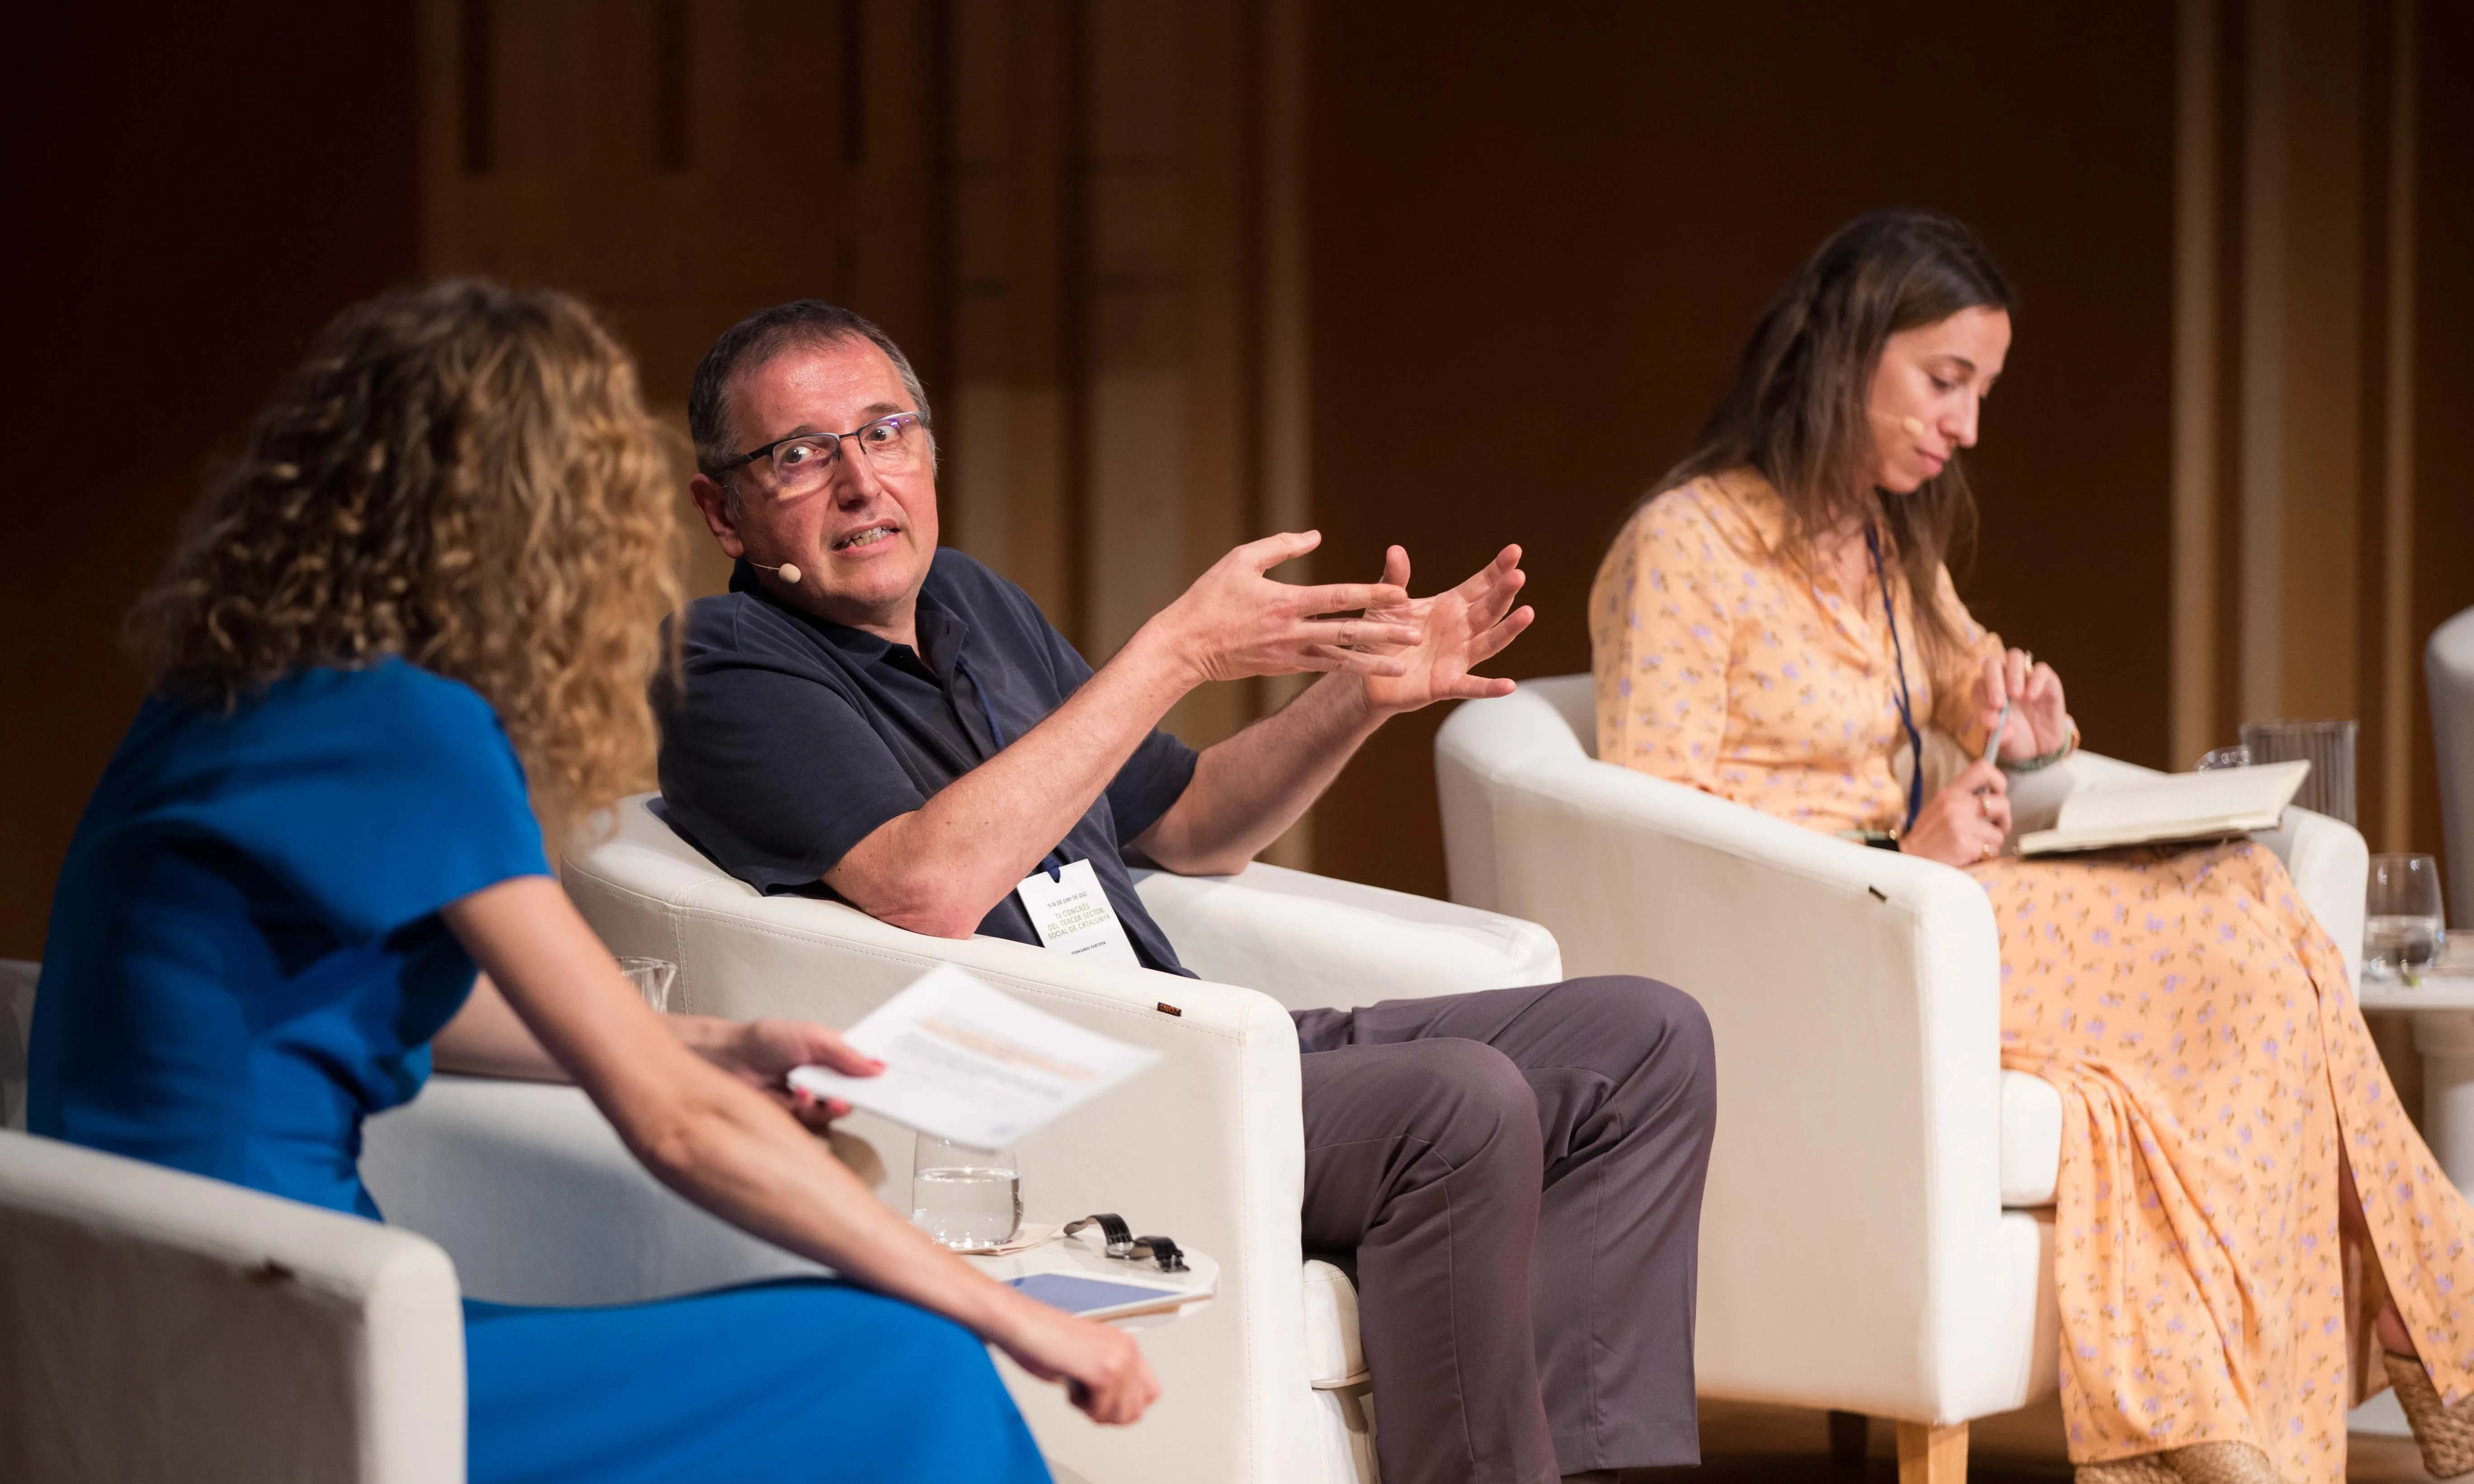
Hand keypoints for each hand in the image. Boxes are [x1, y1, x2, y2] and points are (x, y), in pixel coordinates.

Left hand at [714, 1019, 882, 1131]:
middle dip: (863, 1094)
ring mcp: (813, 1097)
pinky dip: (809, 1109)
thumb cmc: (764, 1040)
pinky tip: (799, 1095)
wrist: (728, 1060)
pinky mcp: (797, 1116)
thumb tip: (877, 1066)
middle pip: (857, 1090)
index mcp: (835, 1053)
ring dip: (833, 1104)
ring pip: (837, 1110)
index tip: (894, 1076)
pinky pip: (814, 1121)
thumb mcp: (812, 1036)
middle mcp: (826, 1077)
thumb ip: (845, 1053)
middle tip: (866, 1093)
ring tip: (823, 1094)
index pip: (866, 1063)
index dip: (881, 1071)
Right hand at [993, 1297, 1161, 1424]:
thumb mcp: (1086, 1359)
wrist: (1023, 1326)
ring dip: (1096, 1411)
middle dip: (1111, 1415)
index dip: (1126, 1406)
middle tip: (1087, 1402)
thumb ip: (1105, 1376)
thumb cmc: (1043, 1340)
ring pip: (1123, 1414)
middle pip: (1138, 1409)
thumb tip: (1114, 1405)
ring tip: (1077, 1390)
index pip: (1151, 1392)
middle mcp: (1127, 1349)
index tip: (1103, 1404)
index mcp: (1125, 1345)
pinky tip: (1069, 1384)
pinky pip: (1102, 1411)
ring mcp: (1119, 1359)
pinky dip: (1081, 1406)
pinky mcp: (1105, 1370)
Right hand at [1146, 531, 1416, 686]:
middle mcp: (1290, 632)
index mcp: (1284, 602)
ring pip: (1339, 659)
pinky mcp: (1282, 668)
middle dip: (1383, 633)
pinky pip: (1320, 668)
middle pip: (1346, 632)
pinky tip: (1367, 671)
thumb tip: (1316, 535)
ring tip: (1403, 667)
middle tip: (1416, 634)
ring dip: (1372, 662)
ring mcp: (1287, 654)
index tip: (1400, 594)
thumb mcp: (1240, 560)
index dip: (1371, 596)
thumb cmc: (1209, 599)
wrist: (1184, 647)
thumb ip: (1280, 545)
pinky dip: (1346, 669)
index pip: (1337, 598)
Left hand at [1350, 544, 1535, 715]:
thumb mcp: (1386, 605)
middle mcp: (1461, 630)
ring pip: (1489, 642)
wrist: (1366, 675)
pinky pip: (1471, 686)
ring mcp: (1458, 657)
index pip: (1480, 584)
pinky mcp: (1447, 684)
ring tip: (1527, 613)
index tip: (1514, 551)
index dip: (1497, 569)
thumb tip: (1395, 549)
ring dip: (1508, 630)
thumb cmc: (1381, 637)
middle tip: (1519, 575)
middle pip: (1488, 609)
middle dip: (1504, 592)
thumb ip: (1394, 579)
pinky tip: (1509, 686)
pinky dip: (1490, 688)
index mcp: (1450, 606)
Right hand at [1900, 759, 2011, 866]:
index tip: (1999, 792)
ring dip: (1993, 842)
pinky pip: (1992, 850)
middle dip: (2004, 819)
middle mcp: (1958, 805)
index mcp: (1951, 792)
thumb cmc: (1927, 833)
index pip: (1983, 770)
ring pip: (1999, 833)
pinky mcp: (1966, 846)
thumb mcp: (1939, 804)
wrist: (1911, 857)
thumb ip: (1962, 797)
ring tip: (1978, 843)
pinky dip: (1986, 855)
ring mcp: (1962, 825)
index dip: (1999, 780)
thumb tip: (1991, 795)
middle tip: (1996, 826)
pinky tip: (1972, 854)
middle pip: (2002, 803)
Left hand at [1975, 647, 2068, 759]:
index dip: (1981, 701)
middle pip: (1992, 664)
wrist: (2041, 747)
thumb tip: (1996, 727)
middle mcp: (2003, 679)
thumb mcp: (2006, 742)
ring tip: (2016, 696)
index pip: (1979, 686)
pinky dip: (2035, 680)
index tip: (1990, 722)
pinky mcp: (2047, 680)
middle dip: (1993, 681)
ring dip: (2013, 674)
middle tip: (1998, 704)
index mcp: (1987, 692)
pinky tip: (2031, 697)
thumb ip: (1999, 735)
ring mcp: (2025, 676)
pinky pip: (2040, 669)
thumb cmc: (2016, 739)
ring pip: (2014, 657)